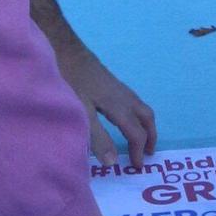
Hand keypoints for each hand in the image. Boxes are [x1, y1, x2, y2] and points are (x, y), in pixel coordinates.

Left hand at [53, 37, 157, 165]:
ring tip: (141, 138)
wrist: (64, 48)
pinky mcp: (110, 82)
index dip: (137, 151)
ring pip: (141, 108)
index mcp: (119, 106)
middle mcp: (124, 96)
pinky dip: (137, 115)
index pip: (136, 133)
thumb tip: (114, 162)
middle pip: (146, 117)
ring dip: (145, 125)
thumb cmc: (71, 80)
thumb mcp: (82, 113)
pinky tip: (123, 118)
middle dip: (150, 136)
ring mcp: (118, 87)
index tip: (135, 167)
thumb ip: (97, 138)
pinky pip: (133, 101)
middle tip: (148, 153)